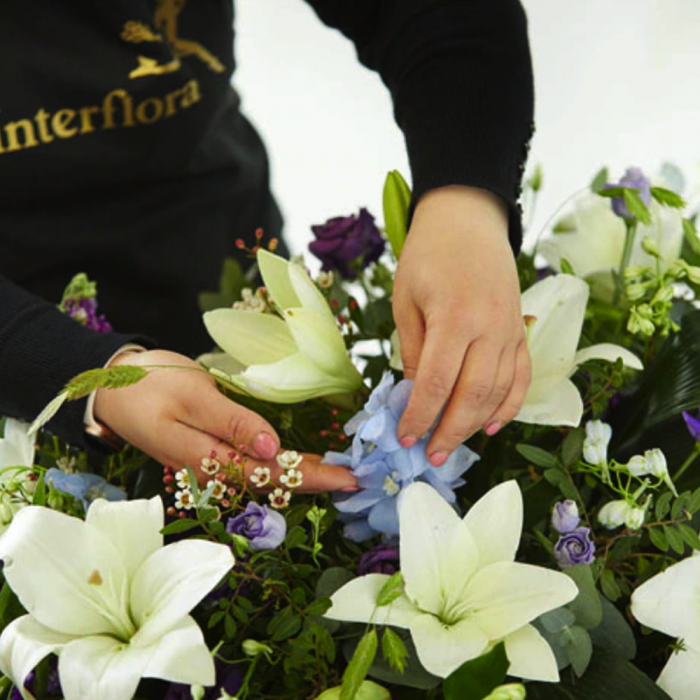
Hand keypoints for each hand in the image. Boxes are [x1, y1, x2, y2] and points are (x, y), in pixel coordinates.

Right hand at [93, 349, 356, 491]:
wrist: (112, 388)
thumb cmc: (149, 386)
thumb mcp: (192, 397)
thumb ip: (233, 423)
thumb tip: (274, 448)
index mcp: (210, 459)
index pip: (273, 474)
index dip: (315, 477)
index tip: (351, 479)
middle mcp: (216, 469)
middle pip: (276, 479)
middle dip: (319, 478)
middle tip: (360, 476)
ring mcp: (214, 462)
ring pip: (268, 473)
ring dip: (306, 472)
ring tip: (343, 469)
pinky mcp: (213, 451)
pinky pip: (256, 461)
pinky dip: (286, 460)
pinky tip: (305, 455)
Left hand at [393, 185, 530, 464]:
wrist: (468, 221)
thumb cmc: (428, 256)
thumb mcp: (406, 301)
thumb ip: (412, 350)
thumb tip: (414, 396)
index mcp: (453, 319)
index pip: (435, 384)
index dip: (420, 417)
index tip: (405, 437)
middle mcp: (488, 329)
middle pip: (471, 397)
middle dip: (449, 432)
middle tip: (430, 456)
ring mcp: (511, 331)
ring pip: (498, 393)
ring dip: (475, 425)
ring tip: (453, 445)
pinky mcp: (521, 330)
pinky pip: (521, 377)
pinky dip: (509, 406)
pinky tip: (493, 426)